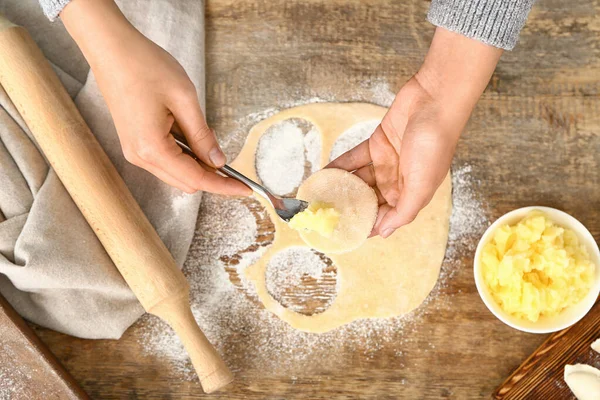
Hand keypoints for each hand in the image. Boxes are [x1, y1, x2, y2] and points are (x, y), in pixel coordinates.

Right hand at [61, 0, 249, 195]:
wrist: (110, 48)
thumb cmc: (145, 66)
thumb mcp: (184, 99)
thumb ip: (202, 135)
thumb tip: (218, 161)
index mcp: (152, 148)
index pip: (196, 179)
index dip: (224, 186)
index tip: (246, 189)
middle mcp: (139, 156)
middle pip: (186, 182)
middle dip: (212, 176)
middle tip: (233, 161)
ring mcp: (134, 151)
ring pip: (176, 173)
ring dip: (197, 164)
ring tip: (208, 137)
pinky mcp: (134, 142)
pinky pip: (165, 160)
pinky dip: (184, 156)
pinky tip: (192, 135)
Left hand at [328, 28, 501, 237]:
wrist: (434, 100)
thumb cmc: (435, 144)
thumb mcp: (422, 185)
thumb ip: (404, 211)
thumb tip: (385, 233)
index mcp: (411, 194)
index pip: (385, 217)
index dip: (367, 226)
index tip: (345, 233)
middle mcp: (398, 181)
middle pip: (368, 200)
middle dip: (349, 208)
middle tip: (326, 217)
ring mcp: (386, 162)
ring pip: (358, 181)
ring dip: (340, 188)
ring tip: (319, 197)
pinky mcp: (375, 144)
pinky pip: (352, 160)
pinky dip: (338, 167)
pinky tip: (322, 175)